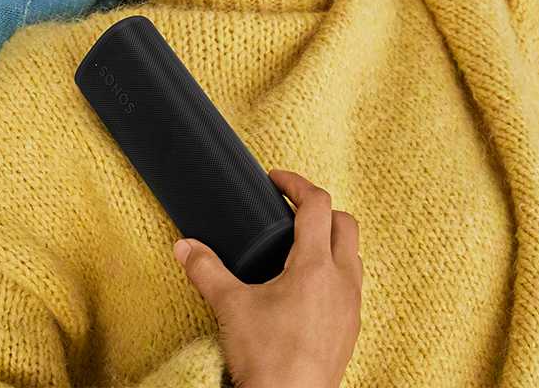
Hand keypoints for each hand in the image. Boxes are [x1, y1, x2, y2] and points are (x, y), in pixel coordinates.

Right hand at [172, 169, 362, 387]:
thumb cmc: (268, 358)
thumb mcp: (230, 306)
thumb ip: (206, 269)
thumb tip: (185, 246)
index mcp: (315, 266)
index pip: (317, 205)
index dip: (296, 184)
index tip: (276, 180)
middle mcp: (342, 281)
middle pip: (345, 223)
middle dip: (319, 208)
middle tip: (289, 208)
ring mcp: (351, 305)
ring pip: (353, 254)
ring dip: (331, 239)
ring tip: (298, 244)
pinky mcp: (350, 327)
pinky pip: (352, 284)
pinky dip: (334, 269)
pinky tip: (307, 284)